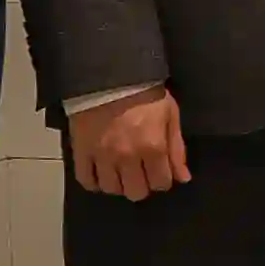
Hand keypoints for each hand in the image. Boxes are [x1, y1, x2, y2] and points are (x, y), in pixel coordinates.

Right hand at [67, 85, 193, 200]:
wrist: (109, 73)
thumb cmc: (145, 92)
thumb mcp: (169, 115)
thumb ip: (176, 148)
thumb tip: (183, 178)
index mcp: (152, 147)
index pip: (161, 183)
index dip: (162, 180)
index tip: (159, 171)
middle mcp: (127, 157)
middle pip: (136, 192)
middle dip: (142, 185)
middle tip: (140, 172)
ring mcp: (102, 156)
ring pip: (111, 189)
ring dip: (118, 184)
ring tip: (120, 171)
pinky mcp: (81, 150)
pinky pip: (85, 179)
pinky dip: (93, 181)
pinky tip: (100, 173)